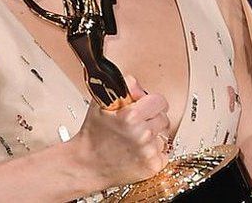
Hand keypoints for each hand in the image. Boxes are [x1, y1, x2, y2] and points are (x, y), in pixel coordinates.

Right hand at [66, 75, 170, 189]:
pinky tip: (138, 151)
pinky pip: (164, 153)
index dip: (152, 103)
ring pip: (164, 136)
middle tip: (136, 125)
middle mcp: (142, 133)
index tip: (145, 107)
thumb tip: (140, 86)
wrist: (87, 164)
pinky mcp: (152, 166)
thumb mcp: (101, 102)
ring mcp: (148, 151)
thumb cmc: (93, 135)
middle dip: (152, 119)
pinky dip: (154, 152)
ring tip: (135, 139)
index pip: (160, 101)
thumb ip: (124, 87)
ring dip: (153, 136)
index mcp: (131, 115)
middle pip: (164, 118)